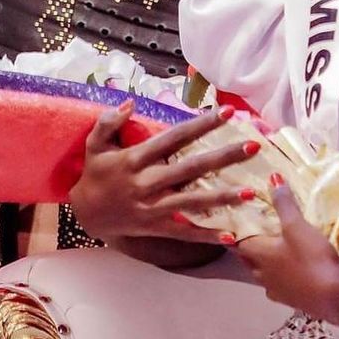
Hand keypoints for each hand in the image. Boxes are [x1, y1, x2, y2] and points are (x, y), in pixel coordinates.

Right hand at [68, 102, 258, 243]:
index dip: (201, 124)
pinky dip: (208, 235)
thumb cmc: (95, 173)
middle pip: (191, 168)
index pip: (174, 138)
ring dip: (223, 197)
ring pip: (193, 202)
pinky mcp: (156, 228)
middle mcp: (148, 183)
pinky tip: (232, 234)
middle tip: (252, 146)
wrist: (85, 215)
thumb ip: (108, 122)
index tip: (226, 111)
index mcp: (136, 159)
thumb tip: (129, 103)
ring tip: (250, 192)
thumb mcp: (94, 144)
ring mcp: (153, 209)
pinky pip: (185, 233)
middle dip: (223, 157)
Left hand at [234, 180, 338, 321]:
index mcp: (259, 254)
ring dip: (262, 263)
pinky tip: (287, 272)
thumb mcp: (297, 225)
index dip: (234, 232)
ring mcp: (276, 289)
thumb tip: (272, 177)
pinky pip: (276, 285)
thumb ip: (283, 203)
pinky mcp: (290, 300)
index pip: (238, 242)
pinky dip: (278, 276)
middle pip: (248, 258)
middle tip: (250, 232)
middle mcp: (262, 274)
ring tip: (269, 250)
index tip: (232, 222)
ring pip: (261, 274)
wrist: (332, 297)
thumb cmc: (310, 257)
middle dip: (247, 246)